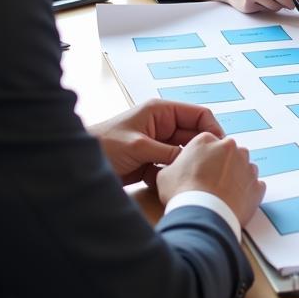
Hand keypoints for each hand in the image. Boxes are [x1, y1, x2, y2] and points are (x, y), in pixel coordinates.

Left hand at [89, 99, 222, 186]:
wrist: (78, 164)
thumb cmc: (104, 144)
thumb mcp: (139, 146)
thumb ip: (168, 152)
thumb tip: (193, 159)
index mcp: (162, 111)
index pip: (199, 115)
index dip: (212, 129)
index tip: (219, 148)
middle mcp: (163, 126)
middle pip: (194, 136)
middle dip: (201, 151)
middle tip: (211, 168)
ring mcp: (157, 144)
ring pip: (184, 154)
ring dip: (187, 165)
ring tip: (195, 178)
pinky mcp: (151, 162)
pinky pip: (171, 168)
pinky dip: (173, 176)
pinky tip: (174, 185)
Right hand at [156, 133, 265, 225]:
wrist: (202, 215)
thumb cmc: (183, 193)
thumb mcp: (165, 174)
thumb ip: (177, 165)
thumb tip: (177, 169)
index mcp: (207, 140)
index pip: (208, 142)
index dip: (203, 157)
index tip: (200, 168)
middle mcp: (230, 148)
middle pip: (228, 152)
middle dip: (221, 164)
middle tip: (210, 181)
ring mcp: (246, 166)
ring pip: (243, 167)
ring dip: (236, 176)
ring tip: (222, 193)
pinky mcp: (257, 185)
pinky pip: (254, 186)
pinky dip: (247, 192)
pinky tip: (234, 201)